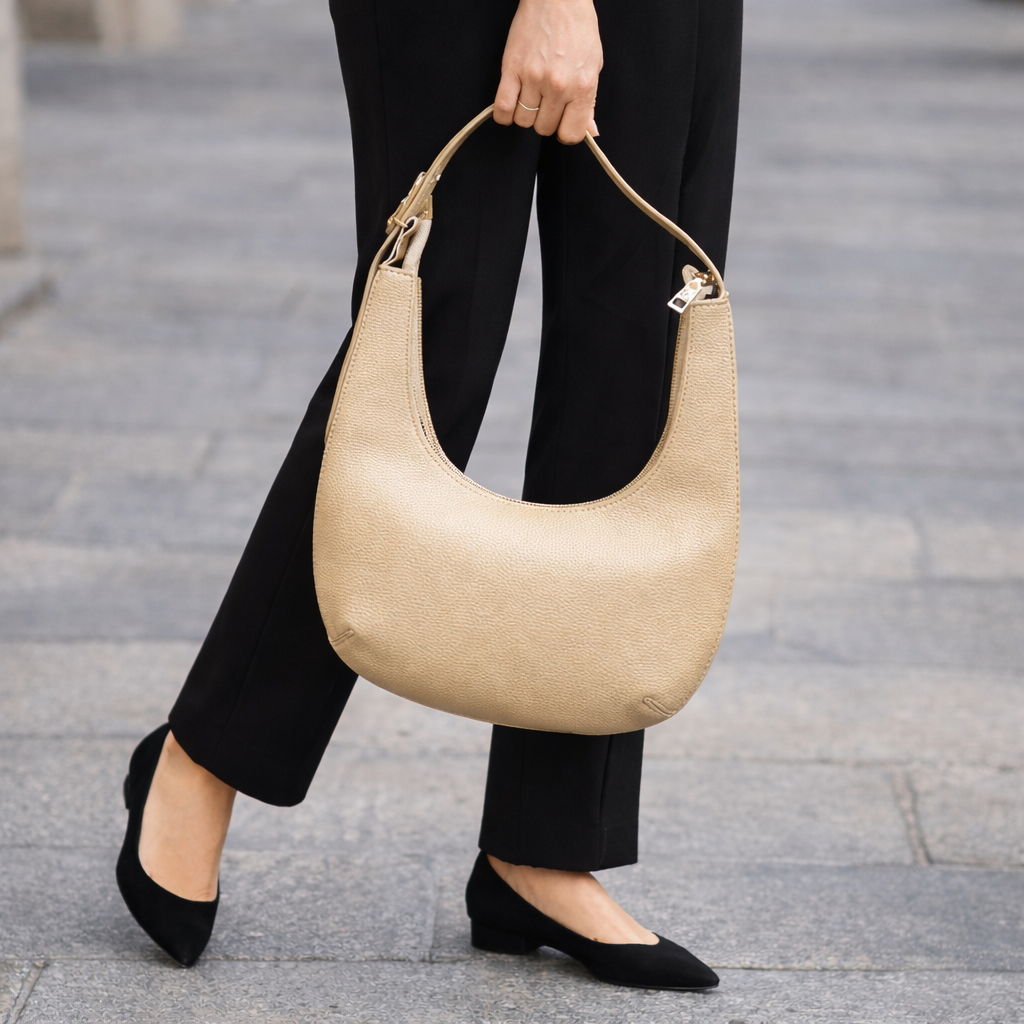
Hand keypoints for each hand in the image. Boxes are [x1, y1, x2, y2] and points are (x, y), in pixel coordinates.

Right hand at [493, 0, 602, 143]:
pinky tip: (510, 105)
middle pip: (544, 128)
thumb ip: (590, 103)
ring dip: (525, 114)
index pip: (570, 134)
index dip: (565, 131)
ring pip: (523, 121)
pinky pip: (502, 107)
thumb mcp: (594, 66)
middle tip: (547, 101)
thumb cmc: (578, 27)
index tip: (562, 122)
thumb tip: (591, 132)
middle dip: (545, 119)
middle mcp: (558, 86)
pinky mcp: (512, 68)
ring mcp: (533, 78)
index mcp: (583, 87)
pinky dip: (504, 114)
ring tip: (531, 97)